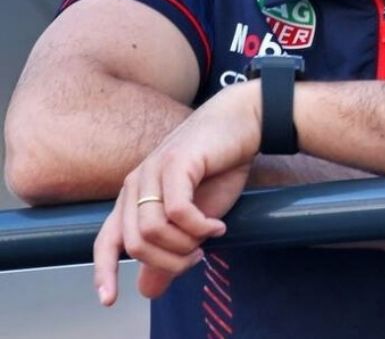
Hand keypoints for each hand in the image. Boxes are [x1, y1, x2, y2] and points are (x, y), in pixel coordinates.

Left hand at [92, 82, 261, 303]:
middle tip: (198, 259)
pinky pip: (177, 212)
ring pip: (152, 230)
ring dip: (185, 245)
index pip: (106, 240)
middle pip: (135, 244)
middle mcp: (135, 185)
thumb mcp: (196, 218)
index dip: (103, 271)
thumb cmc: (221, 167)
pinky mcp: (176, 164)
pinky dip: (199, 227)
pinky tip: (218, 226)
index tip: (109, 299)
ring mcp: (152, 172)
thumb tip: (148, 290)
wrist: (244, 122)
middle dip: (168, 262)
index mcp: (134, 197)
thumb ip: (170, 250)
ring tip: (210, 239)